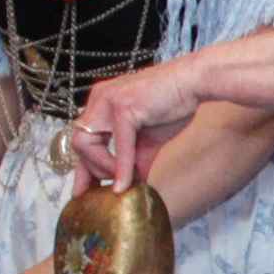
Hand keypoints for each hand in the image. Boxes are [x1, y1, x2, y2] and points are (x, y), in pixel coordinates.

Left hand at [69, 60, 202, 190]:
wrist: (195, 82)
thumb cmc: (174, 103)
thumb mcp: (149, 138)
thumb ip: (136, 159)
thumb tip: (132, 184)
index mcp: (101, 103)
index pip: (82, 139)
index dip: (82, 168)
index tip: (85, 191)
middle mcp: (99, 99)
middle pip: (78, 144)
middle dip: (90, 171)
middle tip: (107, 189)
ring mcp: (108, 101)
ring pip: (87, 144)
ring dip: (103, 169)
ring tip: (122, 181)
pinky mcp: (124, 107)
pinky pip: (118, 145)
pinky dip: (121, 167)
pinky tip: (127, 182)